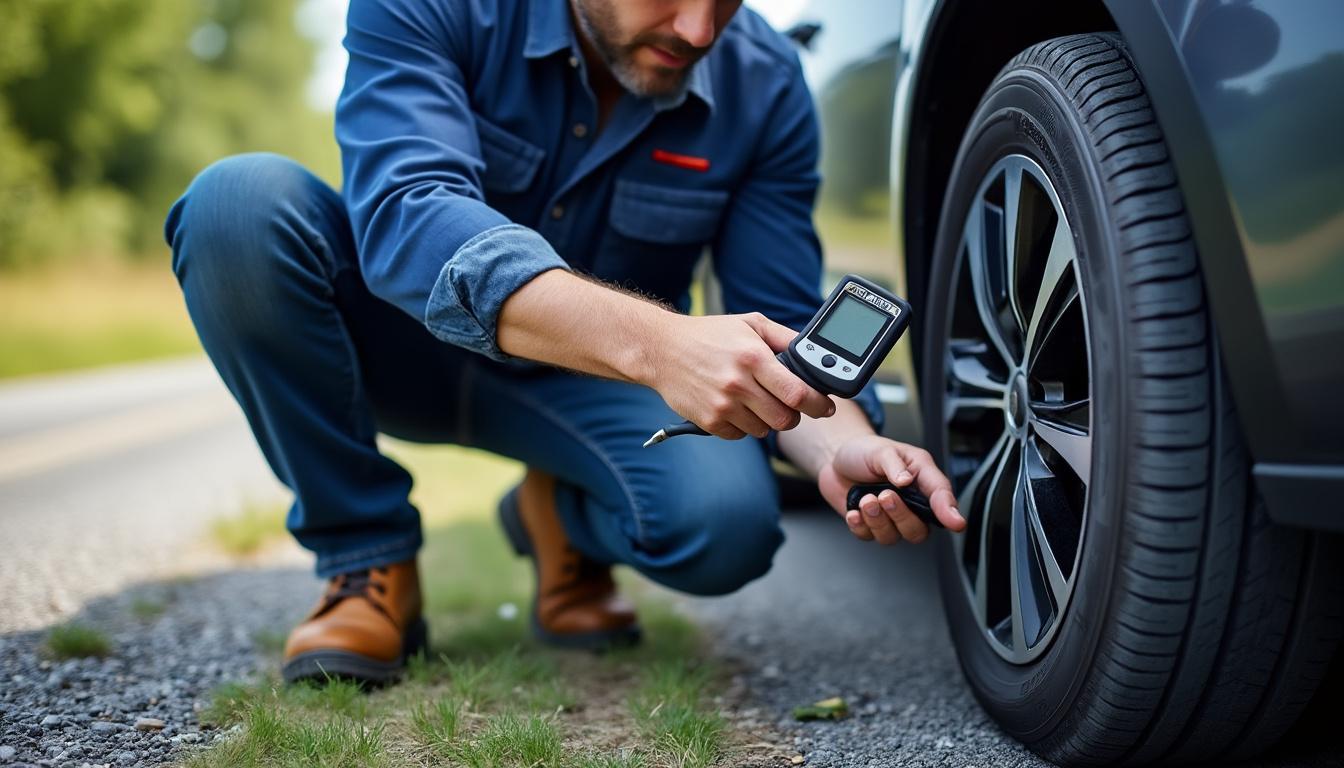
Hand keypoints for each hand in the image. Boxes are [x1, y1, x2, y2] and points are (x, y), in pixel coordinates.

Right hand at [646, 312, 834, 439]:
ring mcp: (722, 405)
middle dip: (793, 415)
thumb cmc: (709, 335)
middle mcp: (738, 383)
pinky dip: (744, 426)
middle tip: (788, 404)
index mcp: (753, 358)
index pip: (798, 393)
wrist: (661, 349)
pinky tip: (735, 407)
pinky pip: (740, 435)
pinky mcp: (708, 421)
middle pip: (785, 419)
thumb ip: (784, 337)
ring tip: (755, 400)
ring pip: (764, 430)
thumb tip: (814, 352)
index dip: (818, 404)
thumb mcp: (750, 323)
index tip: (825, 407)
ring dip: (767, 420)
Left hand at [817, 434, 964, 543]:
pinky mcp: (870, 525)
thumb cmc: (866, 452)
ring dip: (877, 520)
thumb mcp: (883, 450)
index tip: (956, 523)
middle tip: (885, 495)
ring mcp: (890, 518)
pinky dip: (860, 526)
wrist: (837, 459)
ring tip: (866, 499)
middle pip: (918, 529)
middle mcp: (910, 503)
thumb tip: (907, 480)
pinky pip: (869, 537)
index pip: (941, 499)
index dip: (950, 513)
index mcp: (922, 481)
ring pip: (893, 537)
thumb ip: (895, 464)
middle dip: (901, 516)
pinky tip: (854, 511)